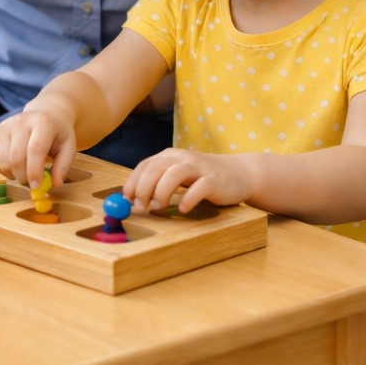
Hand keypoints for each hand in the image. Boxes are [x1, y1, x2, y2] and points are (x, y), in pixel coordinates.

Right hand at [0, 98, 77, 189]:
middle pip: (16, 157)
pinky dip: (4, 171)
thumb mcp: (68, 147)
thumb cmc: (58, 134)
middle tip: (32, 184)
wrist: (45, 113)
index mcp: (43, 123)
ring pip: (3, 161)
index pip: (35, 149)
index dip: (34, 171)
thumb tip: (55, 184)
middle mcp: (21, 121)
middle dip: (23, 177)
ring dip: (14, 175)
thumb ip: (63, 166)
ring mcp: (6, 126)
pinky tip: (15, 167)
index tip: (36, 187)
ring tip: (26, 173)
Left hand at [124, 149, 253, 215]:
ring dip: (162, 192)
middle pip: (156, 169)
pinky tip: (184, 209)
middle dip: (144, 189)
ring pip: (174, 175)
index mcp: (169, 156)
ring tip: (159, 207)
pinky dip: (189, 199)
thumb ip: (157, 182)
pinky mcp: (214, 180)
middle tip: (142, 206)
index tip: (127, 200)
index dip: (133, 183)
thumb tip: (133, 200)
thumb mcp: (177, 174)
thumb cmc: (202, 177)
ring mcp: (199, 167)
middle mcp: (182, 158)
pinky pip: (199, 188)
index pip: (145, 166)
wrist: (238, 173)